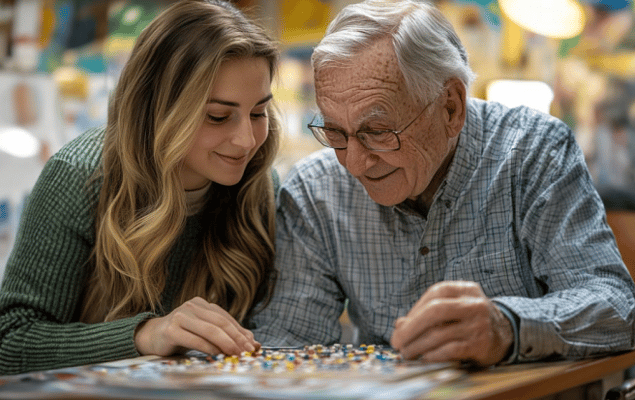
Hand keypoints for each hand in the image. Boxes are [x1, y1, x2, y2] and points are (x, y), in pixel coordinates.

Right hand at [134, 297, 259, 356]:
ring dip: (226, 343)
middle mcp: (191, 306)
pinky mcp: (171, 330)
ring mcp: (180, 316)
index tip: (252, 345)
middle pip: (220, 323)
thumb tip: (251, 341)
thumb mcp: (203, 332)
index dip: (240, 331)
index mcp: (201, 303)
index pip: (225, 318)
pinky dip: (209, 348)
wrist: (152, 337)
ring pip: (209, 330)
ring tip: (236, 354)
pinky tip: (217, 354)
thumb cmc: (181, 335)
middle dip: (236, 338)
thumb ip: (225, 334)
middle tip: (247, 351)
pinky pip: (195, 339)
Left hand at [390, 281, 512, 366]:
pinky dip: (433, 355)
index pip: (433, 295)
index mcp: (464, 289)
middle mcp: (473, 304)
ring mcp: (478, 324)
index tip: (400, 326)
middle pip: (434, 311)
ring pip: (439, 334)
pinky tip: (424, 358)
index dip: (413, 311)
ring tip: (407, 353)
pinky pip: (450, 350)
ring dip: (417, 346)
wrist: (504, 334)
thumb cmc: (469, 320)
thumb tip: (399, 325)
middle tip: (397, 341)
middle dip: (410, 328)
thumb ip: (426, 313)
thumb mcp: (452, 309)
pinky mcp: (480, 344)